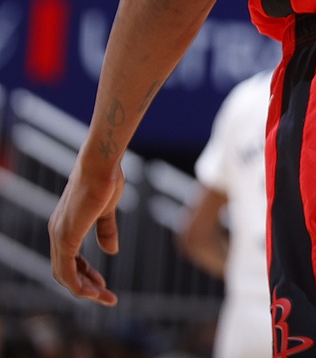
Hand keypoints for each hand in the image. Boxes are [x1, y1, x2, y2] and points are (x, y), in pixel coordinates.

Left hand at [48, 157, 124, 305]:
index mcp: (66, 227)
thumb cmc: (106, 180)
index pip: (70, 261)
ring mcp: (59, 236)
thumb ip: (106, 231)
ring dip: (84, 290)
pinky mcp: (66, 237)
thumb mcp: (107, 210)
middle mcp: (57, 233)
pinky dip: (79, 284)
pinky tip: (94, 290)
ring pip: (64, 275)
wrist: (101, 165)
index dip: (86, 275)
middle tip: (105, 296)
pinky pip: (67, 270)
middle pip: (65, 272)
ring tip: (104, 297)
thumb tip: (111, 251)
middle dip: (85, 287)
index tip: (102, 284)